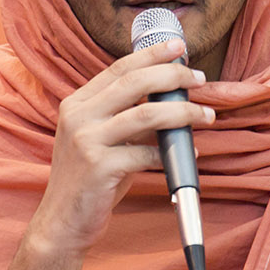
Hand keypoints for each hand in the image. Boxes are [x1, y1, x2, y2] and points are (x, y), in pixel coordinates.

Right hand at [27, 37, 211, 260]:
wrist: (62, 222)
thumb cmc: (90, 180)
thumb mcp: (101, 140)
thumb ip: (127, 118)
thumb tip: (171, 98)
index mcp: (77, 104)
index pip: (119, 68)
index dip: (151, 54)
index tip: (179, 47)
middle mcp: (78, 116)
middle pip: (134, 82)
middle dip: (173, 75)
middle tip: (200, 78)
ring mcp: (86, 141)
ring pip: (146, 114)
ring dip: (183, 112)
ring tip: (207, 115)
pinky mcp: (98, 167)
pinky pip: (145, 154)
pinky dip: (171, 154)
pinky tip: (188, 155)